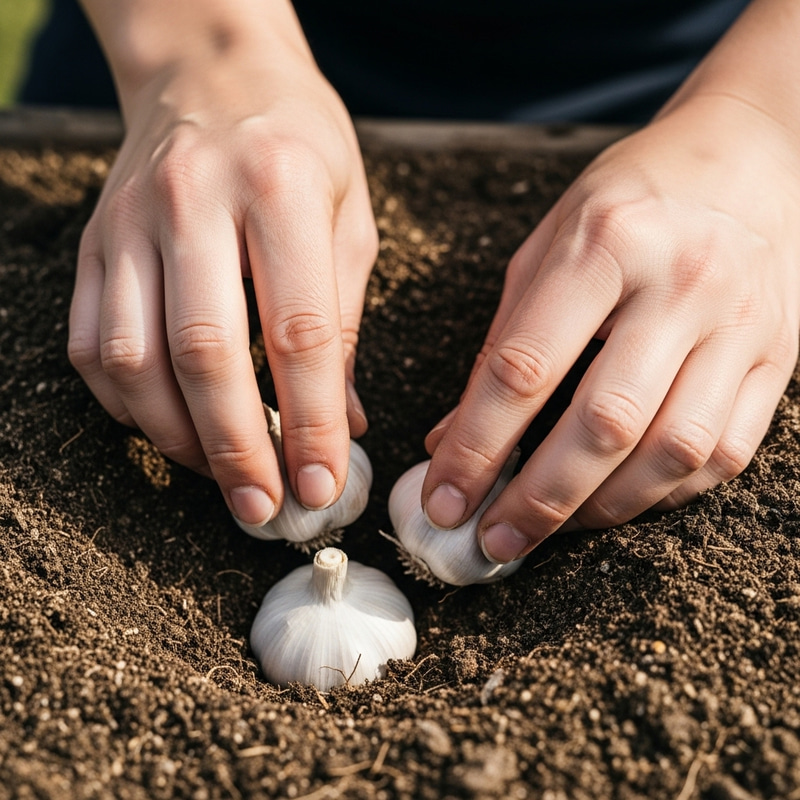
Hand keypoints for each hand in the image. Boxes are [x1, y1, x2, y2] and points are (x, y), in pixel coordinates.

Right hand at [67, 33, 377, 524]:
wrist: (212, 71)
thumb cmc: (299, 146)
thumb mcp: (349, 219)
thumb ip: (345, 321)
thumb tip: (344, 422)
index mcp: (280, 189)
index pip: (299, 333)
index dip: (312, 421)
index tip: (324, 484)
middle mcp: (193, 201)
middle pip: (204, 354)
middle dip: (238, 450)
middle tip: (264, 509)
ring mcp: (129, 223)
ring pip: (132, 359)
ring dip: (178, 438)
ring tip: (222, 476)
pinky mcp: (93, 243)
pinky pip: (91, 346)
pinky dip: (127, 406)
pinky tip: (169, 427)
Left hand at [423, 94, 799, 561]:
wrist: (747, 158)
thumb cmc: (628, 202)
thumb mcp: (547, 248)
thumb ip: (502, 343)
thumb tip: (452, 440)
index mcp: (606, 243)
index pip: (525, 367)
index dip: (476, 445)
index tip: (443, 497)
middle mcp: (683, 282)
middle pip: (604, 424)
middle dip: (538, 499)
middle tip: (493, 541)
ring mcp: (742, 323)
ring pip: (672, 452)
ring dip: (602, 509)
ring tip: (550, 529)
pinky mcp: (780, 357)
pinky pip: (724, 453)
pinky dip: (662, 494)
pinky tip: (618, 499)